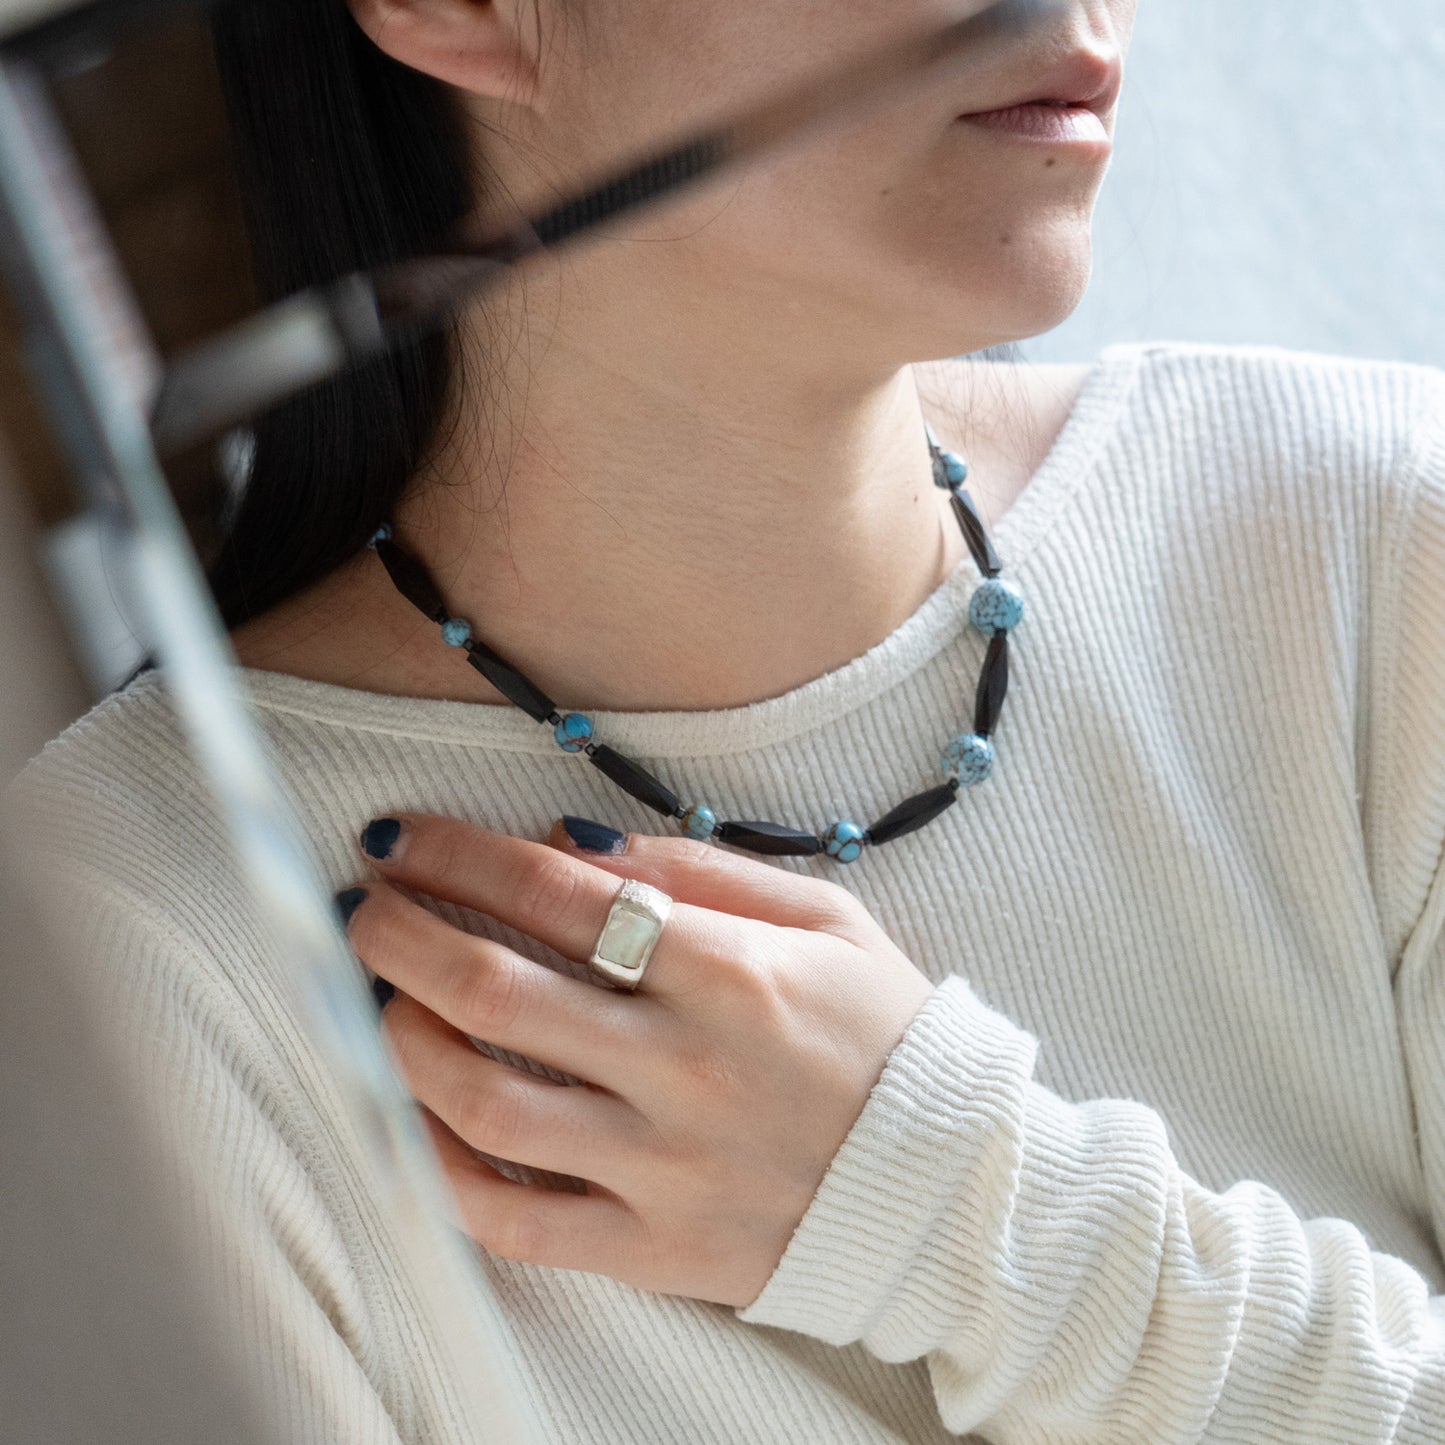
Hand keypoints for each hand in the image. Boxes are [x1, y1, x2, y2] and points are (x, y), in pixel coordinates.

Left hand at [336, 812, 935, 1309]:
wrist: (951, 1188)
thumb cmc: (886, 1034)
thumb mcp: (826, 918)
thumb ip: (704, 871)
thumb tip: (578, 845)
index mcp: (730, 974)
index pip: (560, 899)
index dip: (462, 858)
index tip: (404, 840)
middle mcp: (684, 1069)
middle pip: (499, 994)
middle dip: (405, 937)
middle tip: (364, 908)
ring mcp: (663, 1169)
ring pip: (489, 1107)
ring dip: (408, 1043)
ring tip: (381, 999)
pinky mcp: (653, 1250)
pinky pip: (517, 1221)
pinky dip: (446, 1171)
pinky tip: (418, 1120)